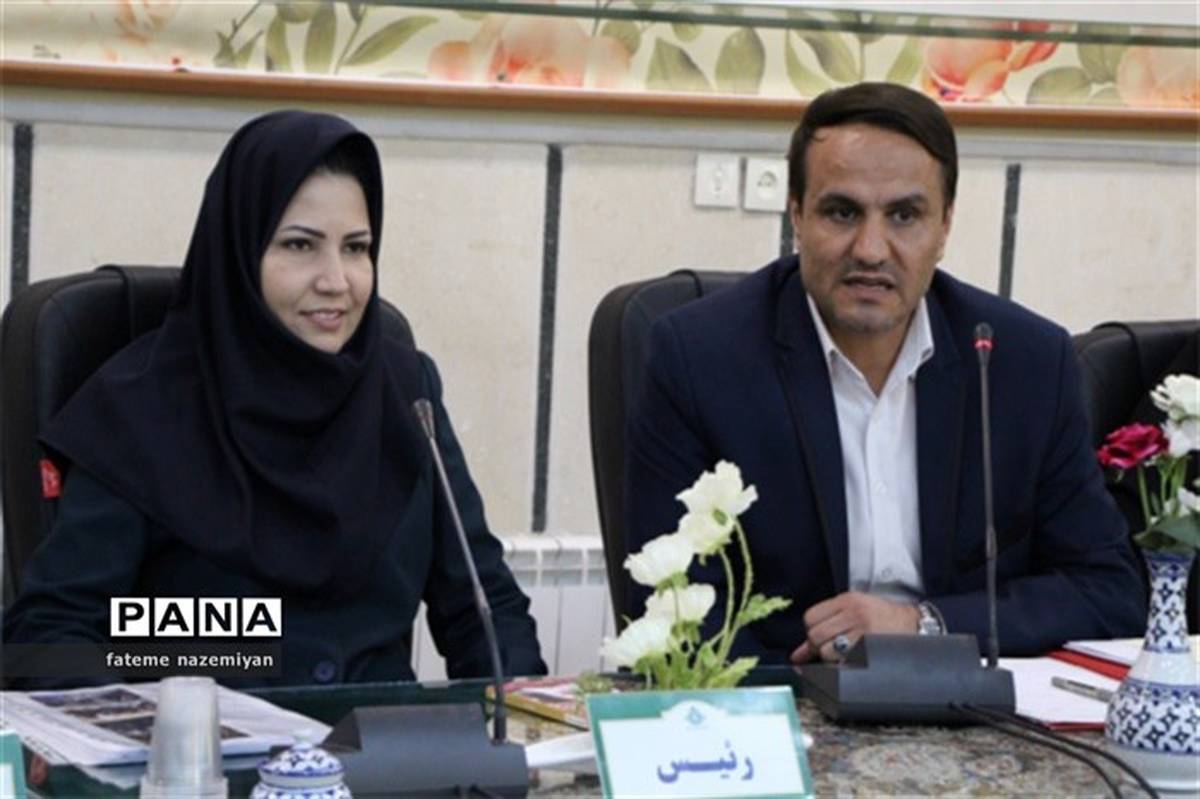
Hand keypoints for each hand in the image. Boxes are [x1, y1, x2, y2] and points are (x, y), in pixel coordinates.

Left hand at [789, 592, 920, 662]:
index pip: (810, 617)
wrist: (912, 624)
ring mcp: (863, 631)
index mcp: (847, 600)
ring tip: (843, 654)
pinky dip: (841, 667)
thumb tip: (797, 655)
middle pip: (815, 636)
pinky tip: (851, 661)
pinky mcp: (871, 648)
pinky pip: (843, 664)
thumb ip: (825, 626)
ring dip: (830, 658)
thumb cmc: (880, 617)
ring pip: (827, 652)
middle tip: (829, 648)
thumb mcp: (853, 610)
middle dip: (817, 647)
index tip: (819, 636)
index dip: (810, 631)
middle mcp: (854, 613)